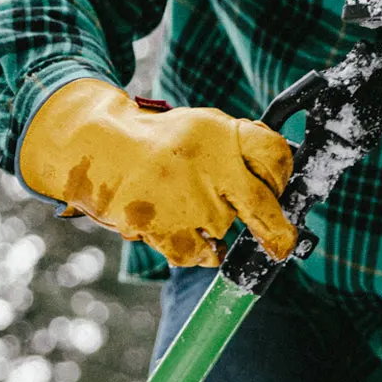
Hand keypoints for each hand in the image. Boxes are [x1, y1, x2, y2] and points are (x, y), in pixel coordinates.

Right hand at [18, 79, 296, 267]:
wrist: (99, 150)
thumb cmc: (161, 143)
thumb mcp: (205, 127)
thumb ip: (240, 148)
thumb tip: (278, 183)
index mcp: (224, 134)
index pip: (275, 156)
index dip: (282, 175)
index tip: (276, 186)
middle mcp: (211, 167)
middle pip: (264, 207)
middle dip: (279, 233)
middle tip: (282, 246)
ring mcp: (190, 202)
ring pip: (225, 230)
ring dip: (214, 225)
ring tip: (183, 203)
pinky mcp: (167, 230)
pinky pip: (201, 254)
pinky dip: (197, 248)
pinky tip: (182, 229)